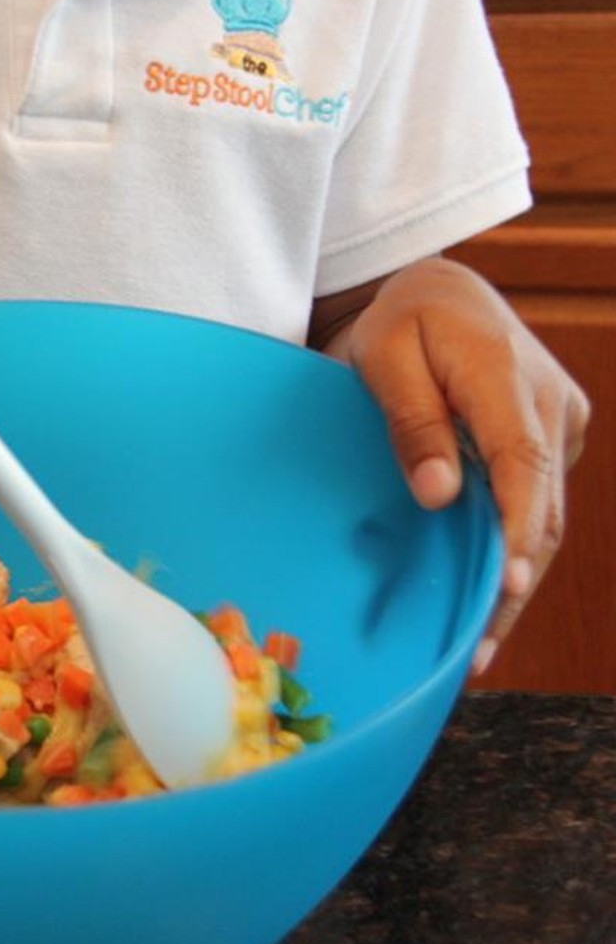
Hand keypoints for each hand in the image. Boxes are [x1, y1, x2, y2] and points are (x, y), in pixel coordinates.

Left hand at [329, 258, 588, 672]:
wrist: (440, 292)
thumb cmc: (401, 322)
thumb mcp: (383, 355)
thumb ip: (411, 420)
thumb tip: (439, 494)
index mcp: (506, 376)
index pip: (522, 464)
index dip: (517, 530)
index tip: (509, 584)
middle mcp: (550, 404)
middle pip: (541, 507)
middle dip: (513, 582)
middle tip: (472, 651)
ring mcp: (560, 424)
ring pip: (546, 516)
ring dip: (515, 580)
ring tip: (475, 648)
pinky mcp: (552, 441)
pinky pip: (537, 504)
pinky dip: (513, 552)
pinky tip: (484, 602)